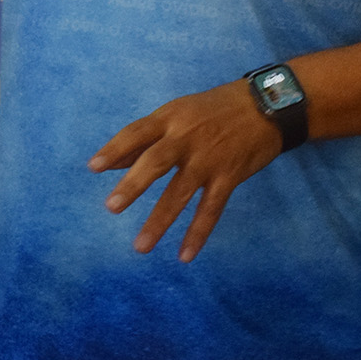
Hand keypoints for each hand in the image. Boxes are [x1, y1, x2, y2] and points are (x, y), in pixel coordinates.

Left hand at [89, 80, 283, 261]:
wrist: (266, 105)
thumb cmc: (215, 109)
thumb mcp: (178, 112)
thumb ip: (144, 138)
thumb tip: (109, 162)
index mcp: (171, 117)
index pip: (137, 133)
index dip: (115, 149)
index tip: (93, 167)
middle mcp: (187, 137)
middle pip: (156, 161)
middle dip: (134, 184)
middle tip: (112, 207)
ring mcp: (209, 158)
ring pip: (181, 192)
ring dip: (160, 220)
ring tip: (141, 246)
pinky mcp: (229, 175)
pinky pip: (211, 208)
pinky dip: (198, 232)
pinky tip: (184, 254)